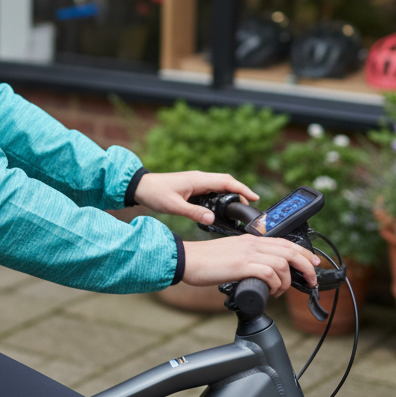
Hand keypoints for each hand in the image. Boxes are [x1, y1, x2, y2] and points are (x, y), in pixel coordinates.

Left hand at [134, 171, 259, 225]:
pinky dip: (220, 196)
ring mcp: (196, 181)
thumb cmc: (155, 194)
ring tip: (238, 207)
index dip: (242, 189)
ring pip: (219, 185)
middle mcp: (199, 178)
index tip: (255, 197)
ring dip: (230, 193)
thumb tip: (212, 218)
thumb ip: (193, 212)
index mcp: (198, 180)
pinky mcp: (192, 186)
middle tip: (249, 205)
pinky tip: (220, 207)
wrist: (140, 186)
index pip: (226, 182)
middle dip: (240, 191)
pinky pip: (211, 189)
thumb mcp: (174, 206)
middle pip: (226, 181)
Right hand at [181, 235, 319, 295]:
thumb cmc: (206, 261)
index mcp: (250, 240)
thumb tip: (262, 275)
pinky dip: (276, 283)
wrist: (188, 259)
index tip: (313, 262)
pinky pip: (269, 272)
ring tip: (281, 290)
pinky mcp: (241, 265)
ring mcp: (247, 253)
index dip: (303, 252)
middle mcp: (252, 243)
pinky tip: (272, 290)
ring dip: (288, 280)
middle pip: (289, 250)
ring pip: (283, 262)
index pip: (284, 241)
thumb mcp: (232, 255)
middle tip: (312, 280)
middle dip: (306, 266)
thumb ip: (248, 259)